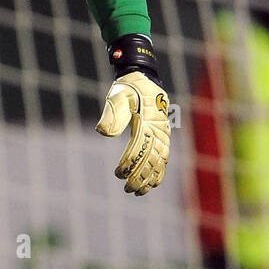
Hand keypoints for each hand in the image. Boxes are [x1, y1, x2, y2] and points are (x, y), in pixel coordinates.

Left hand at [95, 70, 169, 195]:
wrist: (143, 76)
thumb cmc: (127, 87)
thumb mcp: (117, 95)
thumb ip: (111, 114)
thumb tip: (104, 133)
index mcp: (148, 120)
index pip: (139, 148)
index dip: (129, 163)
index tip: (118, 174)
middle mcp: (159, 129)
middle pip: (151, 158)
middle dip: (139, 176)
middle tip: (127, 189)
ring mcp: (164, 133)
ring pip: (160, 161)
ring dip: (149, 178)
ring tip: (137, 192)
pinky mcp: (164, 135)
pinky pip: (165, 156)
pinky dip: (160, 171)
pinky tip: (152, 184)